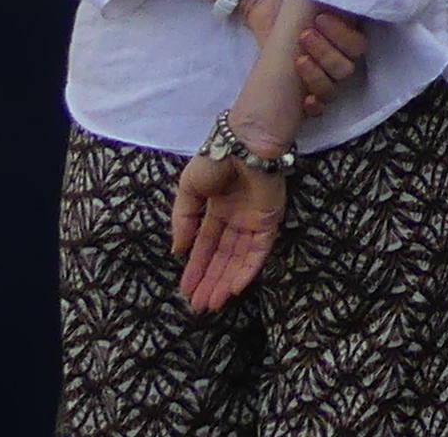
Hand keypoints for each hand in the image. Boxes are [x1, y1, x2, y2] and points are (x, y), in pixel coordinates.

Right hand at [170, 154, 284, 312]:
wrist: (246, 141)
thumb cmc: (217, 157)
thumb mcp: (189, 188)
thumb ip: (183, 219)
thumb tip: (177, 251)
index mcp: (217, 207)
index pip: (206, 244)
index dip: (196, 267)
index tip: (185, 290)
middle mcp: (236, 217)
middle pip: (223, 256)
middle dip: (210, 281)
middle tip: (198, 306)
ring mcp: (254, 219)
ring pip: (240, 258)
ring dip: (226, 281)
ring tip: (212, 303)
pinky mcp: (270, 219)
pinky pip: (260, 250)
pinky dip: (248, 269)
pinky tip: (235, 287)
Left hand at [293, 8, 367, 108]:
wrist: (264, 8)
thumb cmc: (292, 0)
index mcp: (346, 33)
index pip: (357, 45)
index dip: (341, 35)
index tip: (319, 19)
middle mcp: (338, 57)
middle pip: (347, 67)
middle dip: (326, 53)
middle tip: (303, 35)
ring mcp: (322, 76)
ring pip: (334, 88)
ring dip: (317, 76)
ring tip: (296, 60)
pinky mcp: (306, 93)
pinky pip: (321, 108)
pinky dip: (315, 105)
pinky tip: (304, 99)